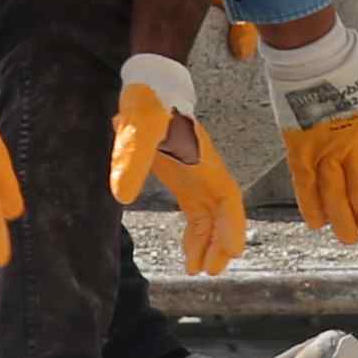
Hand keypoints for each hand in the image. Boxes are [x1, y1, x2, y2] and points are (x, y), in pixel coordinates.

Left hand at [110, 49, 244, 275]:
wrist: (149, 86)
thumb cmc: (148, 103)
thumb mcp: (138, 128)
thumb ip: (131, 158)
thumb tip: (123, 195)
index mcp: (203, 160)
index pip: (228, 198)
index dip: (233, 225)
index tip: (234, 250)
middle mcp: (206, 171)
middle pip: (224, 212)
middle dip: (222, 241)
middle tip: (211, 271)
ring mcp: (198, 176)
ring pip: (212, 216)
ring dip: (209, 242)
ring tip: (198, 269)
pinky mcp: (186, 179)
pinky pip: (198, 212)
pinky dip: (196, 233)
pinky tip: (188, 252)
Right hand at [252, 16, 357, 244]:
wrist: (313, 50)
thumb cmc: (353, 61)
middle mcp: (351, 148)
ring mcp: (323, 150)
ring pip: (335, 196)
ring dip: (343, 220)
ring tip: (349, 238)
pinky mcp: (298, 147)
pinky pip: (304, 184)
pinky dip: (310, 204)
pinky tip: (317, 222)